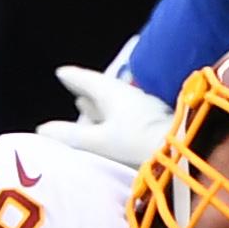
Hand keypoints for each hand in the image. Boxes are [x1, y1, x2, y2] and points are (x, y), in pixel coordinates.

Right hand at [35, 65, 173, 168]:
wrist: (186, 155)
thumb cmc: (139, 144)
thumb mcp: (100, 141)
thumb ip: (72, 136)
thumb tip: (42, 129)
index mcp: (112, 94)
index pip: (87, 81)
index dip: (73, 78)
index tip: (62, 73)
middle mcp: (129, 97)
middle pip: (103, 92)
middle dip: (88, 92)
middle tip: (76, 90)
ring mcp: (145, 112)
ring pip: (117, 106)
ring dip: (102, 108)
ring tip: (89, 108)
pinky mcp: (157, 128)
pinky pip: (129, 120)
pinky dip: (116, 121)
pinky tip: (117, 130)